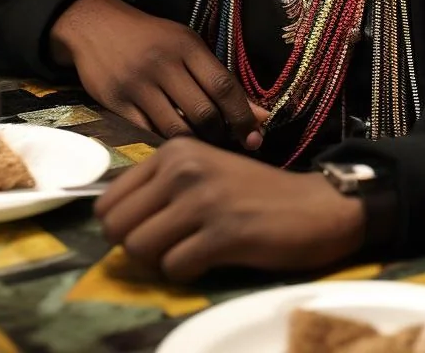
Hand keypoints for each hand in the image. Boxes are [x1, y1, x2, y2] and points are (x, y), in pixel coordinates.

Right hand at [50, 0, 264, 148]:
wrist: (97, 27)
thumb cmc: (152, 38)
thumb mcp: (188, 47)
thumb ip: (220, 80)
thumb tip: (261, 116)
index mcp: (187, 46)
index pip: (223, 85)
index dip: (243, 115)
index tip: (256, 136)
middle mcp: (163, 64)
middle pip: (203, 111)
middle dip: (221, 134)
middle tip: (227, 142)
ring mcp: (137, 85)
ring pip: (176, 128)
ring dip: (195, 143)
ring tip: (202, 144)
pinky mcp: (115, 103)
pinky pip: (147, 134)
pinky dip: (164, 143)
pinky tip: (173, 145)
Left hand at [95, 138, 365, 280]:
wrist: (316, 206)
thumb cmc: (257, 192)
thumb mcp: (204, 171)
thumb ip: (161, 187)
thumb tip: (114, 220)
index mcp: (175, 150)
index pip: (108, 199)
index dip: (123, 225)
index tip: (152, 229)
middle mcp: (183, 168)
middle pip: (116, 227)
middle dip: (137, 246)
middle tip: (170, 246)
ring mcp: (203, 199)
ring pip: (139, 249)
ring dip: (161, 261)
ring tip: (192, 251)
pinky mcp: (223, 232)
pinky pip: (174, 268)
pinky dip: (187, 274)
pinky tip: (212, 259)